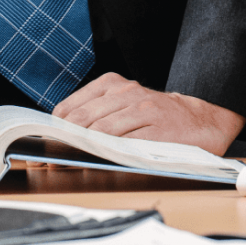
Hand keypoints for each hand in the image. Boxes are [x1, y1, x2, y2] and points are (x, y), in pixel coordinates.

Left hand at [52, 72, 245, 155]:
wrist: (197, 120)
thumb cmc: (153, 115)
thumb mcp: (123, 102)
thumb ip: (95, 113)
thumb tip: (61, 135)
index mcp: (112, 83)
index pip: (71, 107)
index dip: (56, 130)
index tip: (48, 146)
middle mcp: (125, 92)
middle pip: (82, 120)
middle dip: (66, 142)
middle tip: (55, 160)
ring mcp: (141, 109)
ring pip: (101, 131)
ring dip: (84, 149)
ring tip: (74, 161)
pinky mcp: (155, 128)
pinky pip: (125, 142)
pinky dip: (108, 153)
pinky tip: (101, 159)